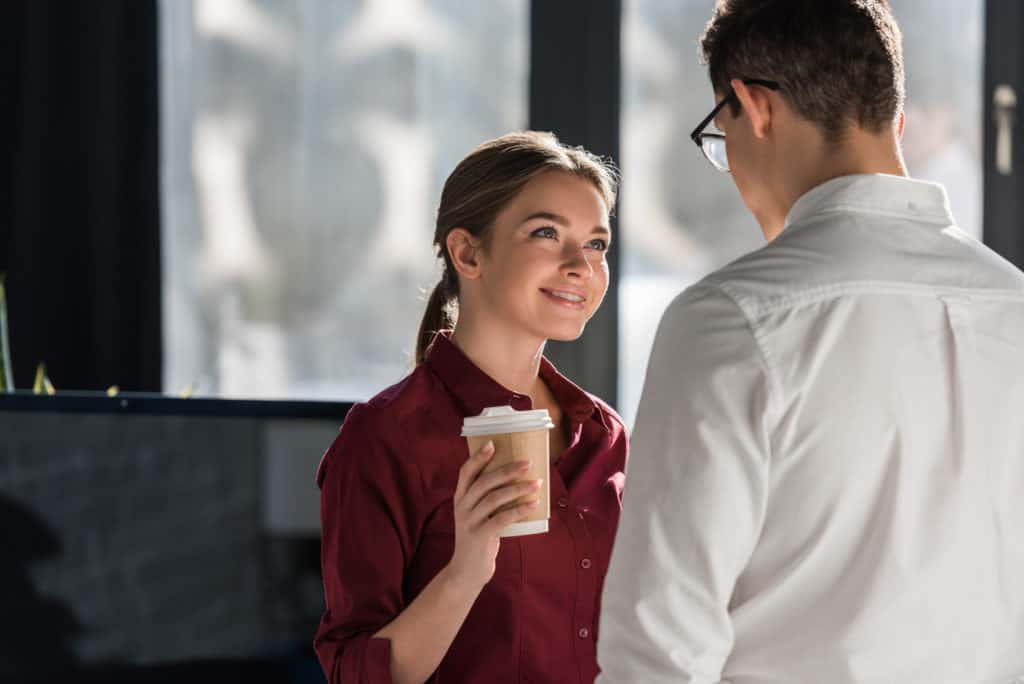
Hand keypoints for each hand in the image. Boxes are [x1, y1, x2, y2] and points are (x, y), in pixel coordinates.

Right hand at [445, 441, 541, 591]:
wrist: (467, 570)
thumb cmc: (478, 537)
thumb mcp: (477, 515)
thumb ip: (487, 498)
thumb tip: (516, 478)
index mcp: (460, 498)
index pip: (465, 472)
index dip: (478, 458)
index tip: (493, 443)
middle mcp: (462, 507)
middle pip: (484, 482)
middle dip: (507, 471)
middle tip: (528, 463)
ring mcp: (469, 522)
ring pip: (494, 499)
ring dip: (518, 489)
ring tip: (536, 483)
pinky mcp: (480, 536)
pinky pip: (502, 518)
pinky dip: (519, 510)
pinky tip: (533, 505)